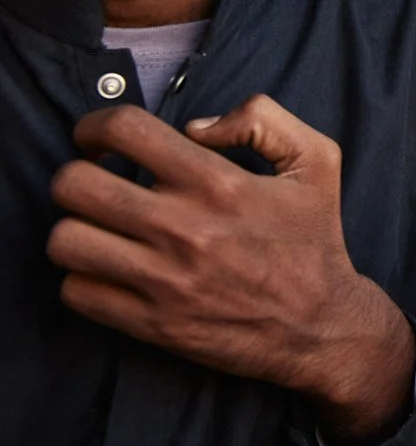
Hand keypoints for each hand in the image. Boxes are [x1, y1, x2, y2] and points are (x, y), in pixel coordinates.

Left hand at [46, 97, 415, 445]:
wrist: (321, 326)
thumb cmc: (314, 240)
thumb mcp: (317, 161)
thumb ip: (264, 119)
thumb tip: (195, 126)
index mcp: (218, 182)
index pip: (124, 130)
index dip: (95, 126)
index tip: (99, 139)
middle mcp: (183, 227)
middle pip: (74, 184)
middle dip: (76, 175)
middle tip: (96, 184)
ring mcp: (162, 279)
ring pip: (65, 240)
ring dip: (76, 229)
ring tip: (100, 230)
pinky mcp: (150, 323)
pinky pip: (75, 292)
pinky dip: (83, 278)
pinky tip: (112, 270)